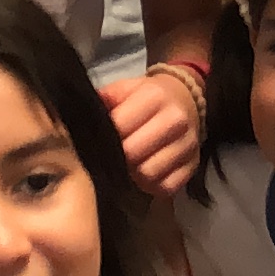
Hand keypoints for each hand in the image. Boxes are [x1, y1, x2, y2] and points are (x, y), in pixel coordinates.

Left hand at [100, 67, 202, 196]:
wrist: (185, 99)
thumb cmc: (147, 96)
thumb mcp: (126, 88)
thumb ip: (105, 99)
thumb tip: (81, 117)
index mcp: (155, 97)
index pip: (120, 127)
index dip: (106, 137)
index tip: (102, 138)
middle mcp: (175, 120)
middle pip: (133, 154)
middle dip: (119, 158)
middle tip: (114, 155)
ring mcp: (187, 144)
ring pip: (149, 174)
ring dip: (135, 174)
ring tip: (130, 164)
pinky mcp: (193, 165)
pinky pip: (166, 187)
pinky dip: (152, 185)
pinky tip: (146, 174)